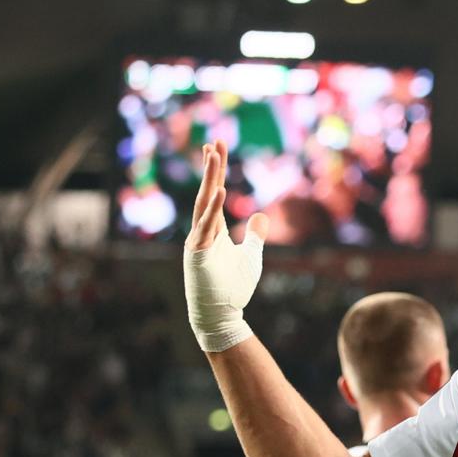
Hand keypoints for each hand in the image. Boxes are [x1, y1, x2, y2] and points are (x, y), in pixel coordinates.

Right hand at [184, 140, 269, 352]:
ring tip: (213, 155)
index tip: (216, 147)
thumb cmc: (232, 289)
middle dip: (211, 167)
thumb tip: (260, 216)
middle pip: (206, 192)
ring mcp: (197, 241)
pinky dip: (213, 208)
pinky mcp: (198, 253)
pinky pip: (206, 226)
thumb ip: (254, 235)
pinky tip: (218, 190)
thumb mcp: (250, 257)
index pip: (213, 193)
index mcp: (212, 230)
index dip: (215, 171)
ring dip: (209, 179)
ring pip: (203, 203)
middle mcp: (202, 231)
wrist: (220, 315)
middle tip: (215, 141)